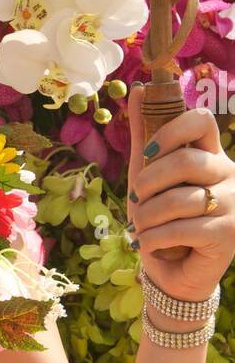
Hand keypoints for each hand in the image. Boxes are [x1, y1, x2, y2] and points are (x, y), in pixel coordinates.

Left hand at [126, 82, 234, 300]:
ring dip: (147, 217)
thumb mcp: (147, 176)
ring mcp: (233, 204)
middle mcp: (229, 175)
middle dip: (149, 182)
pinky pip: (180, 229)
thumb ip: (145, 135)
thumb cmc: (161, 219)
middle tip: (137, 200)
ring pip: (179, 199)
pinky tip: (148, 245)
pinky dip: (152, 239)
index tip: (149, 154)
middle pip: (185, 161)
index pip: (202, 120)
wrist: (174, 273)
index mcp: (212, 156)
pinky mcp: (228, 235)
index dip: (170, 131)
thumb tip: (140, 89)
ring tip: (141, 228)